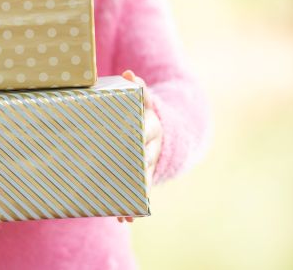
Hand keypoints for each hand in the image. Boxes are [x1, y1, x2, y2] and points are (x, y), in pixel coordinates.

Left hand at [116, 70, 162, 223]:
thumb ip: (137, 90)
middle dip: (136, 171)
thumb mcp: (143, 100)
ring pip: (144, 179)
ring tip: (125, 211)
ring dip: (135, 194)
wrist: (168, 130)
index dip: (140, 135)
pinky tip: (126, 218)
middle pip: (145, 159)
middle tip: (125, 180)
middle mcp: (154, 144)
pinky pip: (141, 191)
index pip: (147, 127)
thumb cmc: (143, 113)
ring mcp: (151, 161)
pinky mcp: (146, 175)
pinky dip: (135, 205)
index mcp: (153, 123)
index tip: (133, 140)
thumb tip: (128, 74)